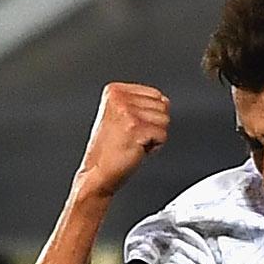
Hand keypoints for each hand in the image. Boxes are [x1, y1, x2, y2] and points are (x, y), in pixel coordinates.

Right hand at [75, 82, 169, 199]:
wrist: (97, 172)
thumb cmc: (109, 149)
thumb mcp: (120, 116)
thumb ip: (141, 104)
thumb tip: (165, 100)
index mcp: (114, 91)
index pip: (155, 94)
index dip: (149, 116)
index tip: (130, 127)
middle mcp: (119, 98)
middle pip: (162, 106)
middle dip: (153, 125)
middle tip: (131, 137)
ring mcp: (127, 112)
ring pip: (164, 120)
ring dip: (153, 137)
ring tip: (133, 142)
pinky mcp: (136, 127)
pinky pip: (163, 135)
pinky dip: (154, 147)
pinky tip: (136, 149)